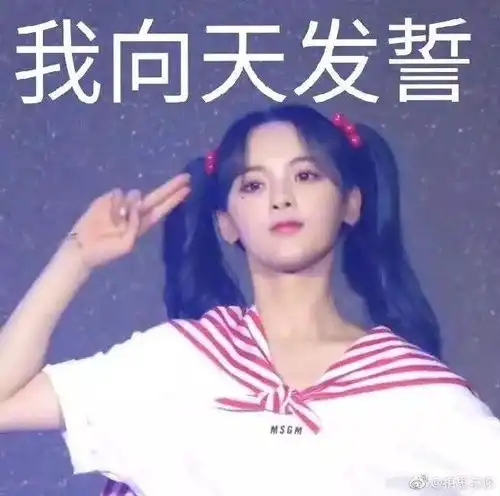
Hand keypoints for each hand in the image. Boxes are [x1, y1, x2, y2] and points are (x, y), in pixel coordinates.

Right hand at [67, 173, 189, 268]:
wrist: (81, 248)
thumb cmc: (105, 252)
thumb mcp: (126, 245)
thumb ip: (135, 227)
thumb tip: (136, 207)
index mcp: (142, 224)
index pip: (162, 209)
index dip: (174, 200)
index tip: (188, 189)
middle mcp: (135, 212)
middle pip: (156, 196)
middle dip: (171, 187)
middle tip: (186, 177)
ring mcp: (121, 204)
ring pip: (133, 194)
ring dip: (128, 205)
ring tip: (117, 221)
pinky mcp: (107, 199)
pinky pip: (117, 193)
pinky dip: (115, 203)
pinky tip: (107, 215)